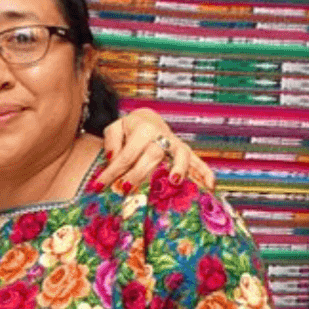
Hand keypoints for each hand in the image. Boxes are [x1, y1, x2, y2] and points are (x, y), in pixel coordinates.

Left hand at [98, 111, 213, 191]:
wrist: (148, 119)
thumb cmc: (128, 129)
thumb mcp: (115, 128)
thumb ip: (111, 141)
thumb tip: (113, 158)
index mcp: (142, 129)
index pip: (125, 155)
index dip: (111, 171)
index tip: (98, 186)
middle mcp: (161, 135)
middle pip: (152, 155)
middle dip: (139, 174)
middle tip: (126, 189)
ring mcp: (175, 144)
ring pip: (180, 154)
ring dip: (179, 167)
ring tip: (175, 182)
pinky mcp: (185, 151)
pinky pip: (198, 161)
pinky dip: (205, 172)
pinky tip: (210, 186)